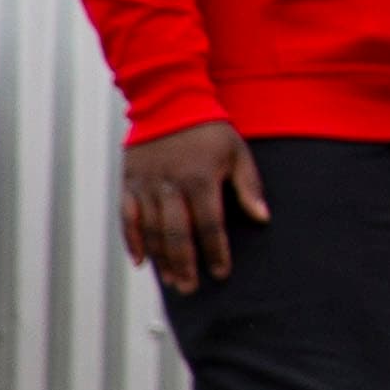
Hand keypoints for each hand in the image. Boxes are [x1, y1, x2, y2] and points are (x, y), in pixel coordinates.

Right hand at [122, 123, 272, 291]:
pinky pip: (127, 218)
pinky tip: (141, 262)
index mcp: (200, 179)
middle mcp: (170, 186)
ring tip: (172, 281)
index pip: (209, 225)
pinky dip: (132, 241)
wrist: (169, 100)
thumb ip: (248, 187)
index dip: (216, 251)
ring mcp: (145, 185)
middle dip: (185, 264)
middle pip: (176, 234)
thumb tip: (263, 218)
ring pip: (151, 231)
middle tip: (191, 288)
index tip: (221, 272)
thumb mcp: (237, 152)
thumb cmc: (209, 129)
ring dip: (161, 259)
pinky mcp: (129, 183)